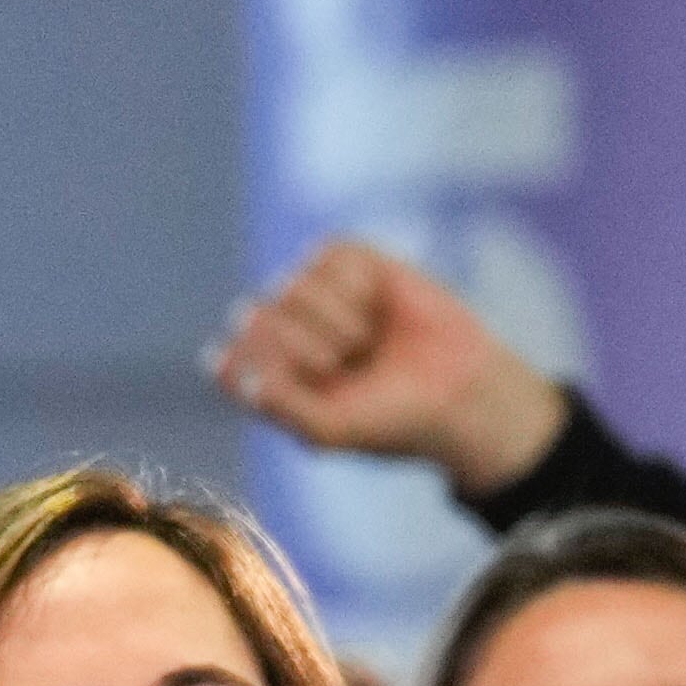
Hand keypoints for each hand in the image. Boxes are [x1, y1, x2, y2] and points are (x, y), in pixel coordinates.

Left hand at [207, 236, 567, 496]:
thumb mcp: (329, 430)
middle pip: (258, 316)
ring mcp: (318, 297)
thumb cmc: (390, 419)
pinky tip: (376, 305)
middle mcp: (286, 334)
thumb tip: (226, 364)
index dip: (255, 361)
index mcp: (270, 379)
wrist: (459, 390)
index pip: (230, 358)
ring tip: (365, 341)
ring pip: (290, 284)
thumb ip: (276, 405)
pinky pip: (329, 254)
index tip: (297, 378)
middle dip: (306, 345)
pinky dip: (353, 284)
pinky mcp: (355, 265)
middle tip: (348, 366)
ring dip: (333, 318)